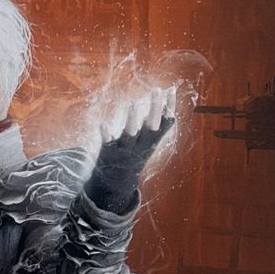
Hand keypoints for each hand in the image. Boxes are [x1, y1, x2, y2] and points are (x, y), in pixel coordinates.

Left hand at [88, 87, 175, 213]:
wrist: (117, 183)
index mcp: (152, 141)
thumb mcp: (149, 140)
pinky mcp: (109, 152)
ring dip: (132, 120)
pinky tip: (102, 124)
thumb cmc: (135, 153)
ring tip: (134, 103)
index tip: (172, 90)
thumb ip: (157, 120)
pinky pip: (108, 142)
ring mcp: (125, 149)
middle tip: (157, 90)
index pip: (166, 123)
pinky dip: (106, 134)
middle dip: (155, 109)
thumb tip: (168, 96)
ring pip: (131, 135)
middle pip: (151, 127)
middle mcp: (141, 145)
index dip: (170, 107)